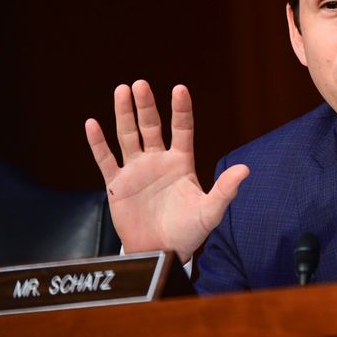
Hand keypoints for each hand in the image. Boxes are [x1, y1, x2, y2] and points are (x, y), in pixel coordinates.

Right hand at [85, 80, 248, 262]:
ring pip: (128, 136)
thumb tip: (245, 169)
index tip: (179, 88)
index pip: (182, 129)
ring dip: (124, 114)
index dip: (181, 109)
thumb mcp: (210, 212)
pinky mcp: (118, 184)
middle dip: (146, 106)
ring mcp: (137, 170)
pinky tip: (92, 123)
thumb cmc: (188, 232)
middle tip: (140, 84)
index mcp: (181, 162)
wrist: (162, 253)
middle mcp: (158, 160)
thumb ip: (225, 190)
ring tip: (121, 90)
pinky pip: (106, 159)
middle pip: (151, 126)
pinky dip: (98, 143)